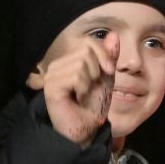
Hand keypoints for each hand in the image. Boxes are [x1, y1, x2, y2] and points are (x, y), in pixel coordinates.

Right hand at [27, 32, 117, 146]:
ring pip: (81, 62)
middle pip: (86, 50)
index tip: (109, 70)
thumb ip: (108, 56)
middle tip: (91, 87)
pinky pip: (76, 75)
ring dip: (90, 81)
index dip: (103, 53)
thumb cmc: (93, 106)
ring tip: (83, 94)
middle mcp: (57, 65)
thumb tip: (113, 34)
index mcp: (68, 61)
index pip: (88, 42)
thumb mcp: (106, 77)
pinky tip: (77, 98)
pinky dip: (84, 88)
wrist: (86, 129)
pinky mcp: (51, 86)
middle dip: (97, 69)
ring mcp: (52, 75)